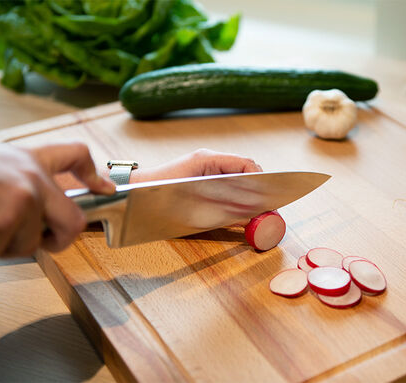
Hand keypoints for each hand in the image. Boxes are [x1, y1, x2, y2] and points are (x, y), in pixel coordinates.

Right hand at [0, 142, 114, 257]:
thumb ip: (19, 178)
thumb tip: (32, 203)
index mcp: (28, 159)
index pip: (76, 154)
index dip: (94, 175)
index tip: (106, 189)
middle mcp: (32, 176)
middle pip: (73, 220)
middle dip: (59, 240)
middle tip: (42, 242)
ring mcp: (23, 198)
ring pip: (31, 243)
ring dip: (7, 244)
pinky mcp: (6, 220)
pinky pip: (7, 251)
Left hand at [127, 149, 262, 226]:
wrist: (133, 193)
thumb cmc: (159, 196)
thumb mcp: (195, 206)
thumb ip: (225, 211)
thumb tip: (250, 217)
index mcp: (209, 159)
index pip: (246, 164)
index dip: (262, 179)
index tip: (272, 196)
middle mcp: (210, 160)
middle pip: (245, 169)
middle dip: (259, 187)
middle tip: (269, 207)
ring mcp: (205, 166)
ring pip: (237, 175)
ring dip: (249, 191)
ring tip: (259, 208)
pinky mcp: (201, 176)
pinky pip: (226, 181)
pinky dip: (237, 193)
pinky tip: (241, 207)